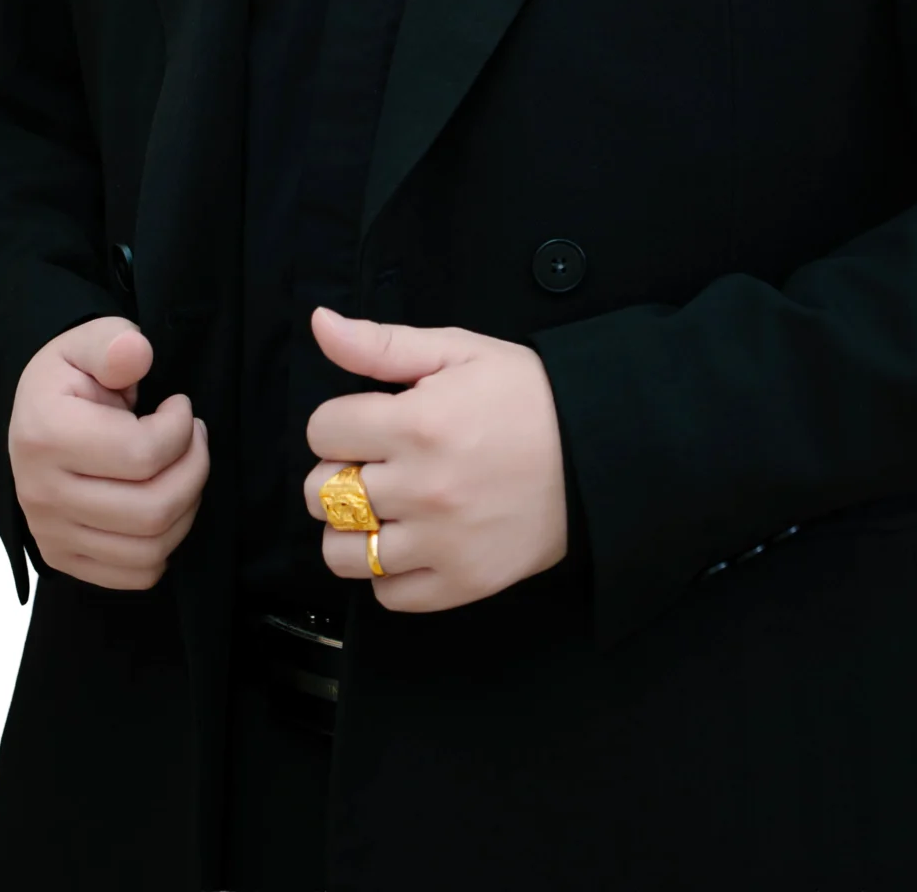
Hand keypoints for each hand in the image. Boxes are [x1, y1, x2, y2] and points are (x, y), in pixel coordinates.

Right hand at [7, 316, 207, 589]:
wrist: (30, 418)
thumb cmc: (69, 379)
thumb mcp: (86, 343)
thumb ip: (114, 343)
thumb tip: (136, 353)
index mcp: (47, 435)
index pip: (143, 454)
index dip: (181, 429)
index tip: (180, 406)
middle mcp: (43, 494)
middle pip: (152, 509)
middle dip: (195, 470)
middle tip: (195, 439)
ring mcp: (51, 533)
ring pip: (150, 548)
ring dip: (186, 507)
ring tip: (183, 469)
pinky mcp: (63, 558)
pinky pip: (136, 574)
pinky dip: (165, 545)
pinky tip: (164, 504)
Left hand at [303, 308, 568, 612]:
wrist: (595, 452)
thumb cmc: (527, 396)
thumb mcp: (458, 351)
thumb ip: (381, 343)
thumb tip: (321, 323)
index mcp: (417, 424)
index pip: (322, 431)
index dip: (339, 421)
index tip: (369, 421)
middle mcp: (421, 488)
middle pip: (321, 493)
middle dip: (337, 471)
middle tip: (375, 462)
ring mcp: (440, 543)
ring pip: (342, 552)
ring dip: (351, 528)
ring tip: (382, 507)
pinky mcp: (461, 583)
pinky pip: (387, 593)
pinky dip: (387, 572)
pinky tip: (410, 541)